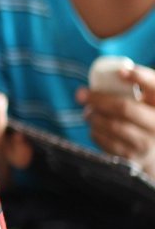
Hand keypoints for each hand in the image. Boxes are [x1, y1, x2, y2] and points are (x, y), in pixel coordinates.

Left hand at [78, 63, 154, 177]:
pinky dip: (95, 130)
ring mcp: (146, 143)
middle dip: (98, 99)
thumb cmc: (146, 118)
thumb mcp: (148, 102)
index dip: (140, 78)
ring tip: (88, 111)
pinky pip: (106, 141)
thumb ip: (139, 88)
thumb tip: (117, 71)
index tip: (121, 72)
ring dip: (93, 115)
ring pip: (112, 125)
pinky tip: (95, 126)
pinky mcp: (131, 156)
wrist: (154, 153)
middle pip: (124, 108)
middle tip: (81, 93)